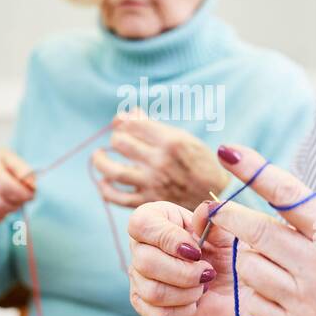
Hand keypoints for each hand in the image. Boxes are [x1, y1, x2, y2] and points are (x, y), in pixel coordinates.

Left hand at [91, 110, 228, 210]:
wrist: (216, 197)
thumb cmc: (199, 163)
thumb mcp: (183, 138)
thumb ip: (154, 127)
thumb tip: (129, 113)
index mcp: (171, 141)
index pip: (132, 124)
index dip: (123, 122)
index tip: (123, 124)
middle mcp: (160, 162)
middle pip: (120, 143)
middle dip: (116, 138)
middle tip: (119, 142)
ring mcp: (153, 184)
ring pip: (113, 170)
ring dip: (100, 161)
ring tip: (99, 157)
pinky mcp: (148, 202)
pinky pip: (117, 198)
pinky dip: (106, 190)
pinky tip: (104, 182)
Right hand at [127, 199, 239, 315]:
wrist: (235, 290)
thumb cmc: (226, 254)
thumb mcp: (225, 234)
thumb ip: (214, 220)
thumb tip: (205, 210)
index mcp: (155, 220)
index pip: (140, 224)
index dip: (167, 239)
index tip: (196, 250)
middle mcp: (141, 248)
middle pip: (144, 262)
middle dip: (184, 272)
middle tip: (208, 273)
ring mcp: (139, 278)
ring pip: (152, 291)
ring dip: (187, 292)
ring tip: (203, 286)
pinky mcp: (145, 306)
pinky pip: (157, 314)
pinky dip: (184, 311)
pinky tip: (195, 302)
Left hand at [142, 143, 315, 315]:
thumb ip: (310, 225)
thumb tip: (264, 202)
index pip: (289, 195)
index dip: (254, 171)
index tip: (228, 152)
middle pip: (256, 231)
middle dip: (228, 217)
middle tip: (215, 210)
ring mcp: (307, 299)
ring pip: (248, 267)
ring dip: (248, 260)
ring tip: (269, 264)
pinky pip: (253, 301)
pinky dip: (255, 293)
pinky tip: (274, 294)